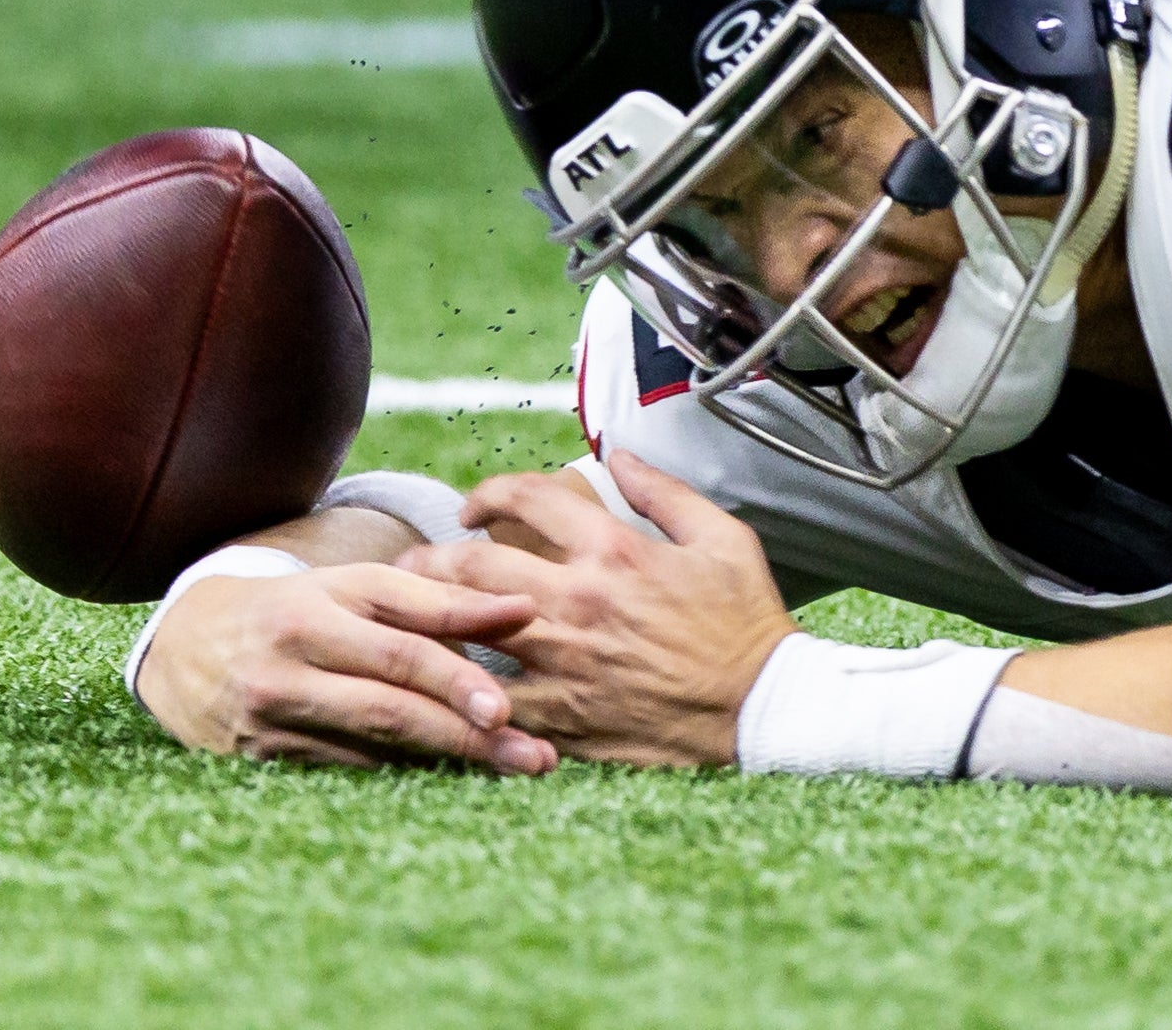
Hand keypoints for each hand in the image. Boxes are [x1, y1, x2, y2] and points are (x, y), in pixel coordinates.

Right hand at [134, 563, 551, 772]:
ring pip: (369, 746)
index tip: (508, 707)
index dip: (457, 676)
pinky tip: (452, 780)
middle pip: (388, 706)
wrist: (188, 643)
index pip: (398, 647)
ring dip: (446, 762)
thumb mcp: (359, 587)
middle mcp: (289, 663)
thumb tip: (527, 607)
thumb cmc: (300, 607)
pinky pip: (345, 770)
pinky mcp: (259, 760)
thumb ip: (442, 600)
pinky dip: (401, 775)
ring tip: (512, 770)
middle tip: (532, 756)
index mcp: (318, 607)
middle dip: (465, 735)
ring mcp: (270, 716)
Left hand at [407, 451, 798, 767]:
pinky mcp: (563, 716)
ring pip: (467, 631)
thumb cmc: (747, 622)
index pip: (528, 500)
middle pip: (473, 567)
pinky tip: (444, 685)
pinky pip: (493, 703)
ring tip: (408, 616)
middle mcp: (580, 601)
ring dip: (429, 619)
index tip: (474, 507)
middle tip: (415, 561)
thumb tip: (620, 456)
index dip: (490, 493)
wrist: (763, 708)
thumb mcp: (723, 538)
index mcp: (616, 551)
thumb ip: (665, 493)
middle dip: (431, 557)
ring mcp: (565, 662)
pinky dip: (463, 692)